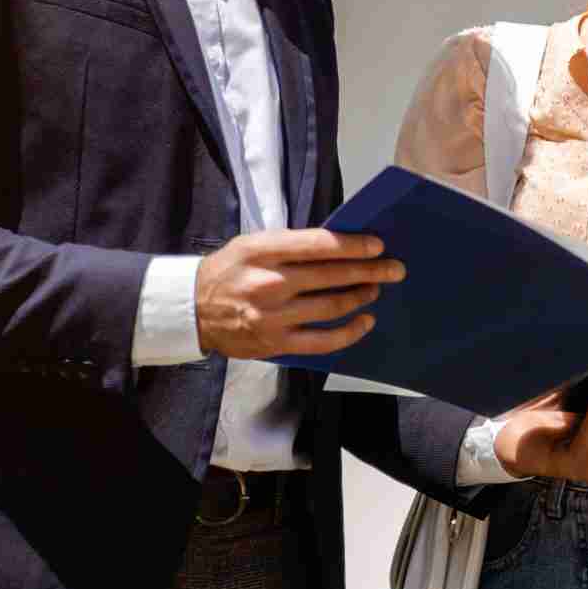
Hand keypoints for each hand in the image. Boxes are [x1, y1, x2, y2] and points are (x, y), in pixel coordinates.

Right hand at [194, 229, 401, 359]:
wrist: (192, 309)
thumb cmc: (229, 270)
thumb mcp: (253, 244)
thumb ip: (292, 245)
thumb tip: (339, 244)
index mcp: (263, 252)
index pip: (319, 245)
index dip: (353, 245)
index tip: (377, 245)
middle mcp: (270, 284)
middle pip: (332, 276)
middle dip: (370, 270)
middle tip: (395, 268)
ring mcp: (274, 317)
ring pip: (332, 306)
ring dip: (362, 296)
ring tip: (377, 288)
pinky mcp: (276, 344)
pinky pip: (323, 341)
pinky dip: (350, 331)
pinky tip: (365, 321)